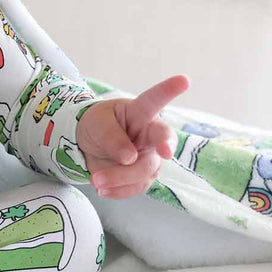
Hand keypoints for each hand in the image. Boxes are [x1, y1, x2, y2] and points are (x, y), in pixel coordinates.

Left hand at [76, 75, 189, 198]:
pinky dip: (118, 191)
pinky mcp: (143, 176)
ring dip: (120, 179)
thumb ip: (111, 137)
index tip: (184, 80)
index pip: (156, 99)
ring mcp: (150, 156)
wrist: (88, 145)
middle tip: (127, 162)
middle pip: (159, 146)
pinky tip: (103, 188)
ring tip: (96, 180)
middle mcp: (151, 134)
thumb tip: (130, 158)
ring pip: (146, 172)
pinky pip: (136, 187)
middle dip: (145, 159)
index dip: (169, 90)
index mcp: (140, 112)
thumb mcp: (96, 124)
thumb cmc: (97, 125)